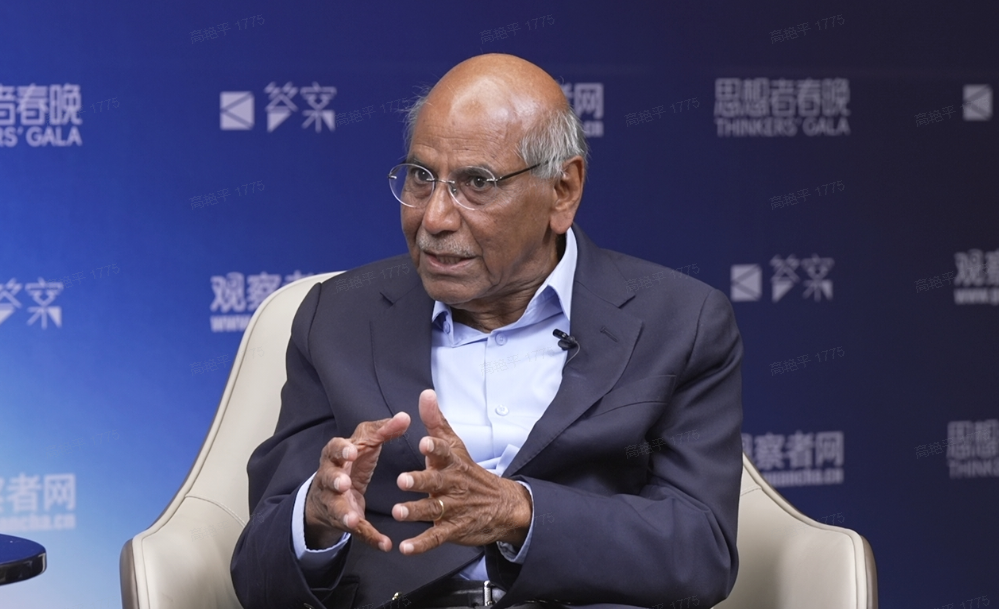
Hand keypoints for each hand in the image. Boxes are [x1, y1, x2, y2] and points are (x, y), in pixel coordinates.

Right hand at [305, 412, 410, 550]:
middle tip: (343, 483)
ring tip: (352, 519)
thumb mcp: (364, 444)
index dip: (341, 450)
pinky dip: (370, 537)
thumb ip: (383, 431)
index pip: (334, 449)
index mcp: (336, 456)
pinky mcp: (346, 521)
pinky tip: (384, 544)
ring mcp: (335, 502)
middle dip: (334, 480)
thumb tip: (405, 416)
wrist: (328, 494)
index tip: (351, 451)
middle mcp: (330, 478)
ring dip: (344, 513)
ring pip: (336, 508)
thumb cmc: (349, 462)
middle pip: (327, 478)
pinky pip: (357, 530)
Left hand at [392, 389, 532, 554]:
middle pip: (435, 482)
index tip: (424, 443)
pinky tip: (405, 547)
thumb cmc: (469, 472)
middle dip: (420, 481)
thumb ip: (437, 421)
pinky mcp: (452, 529)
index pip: (444, 452)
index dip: (434, 448)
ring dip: (415, 511)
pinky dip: (421, 544)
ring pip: (433, 509)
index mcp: (452, 463)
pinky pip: (435, 537)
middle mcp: (452, 484)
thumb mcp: (456, 445)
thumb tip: (426, 393)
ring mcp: (453, 508)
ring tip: (398, 512)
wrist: (502, 506)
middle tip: (403, 479)